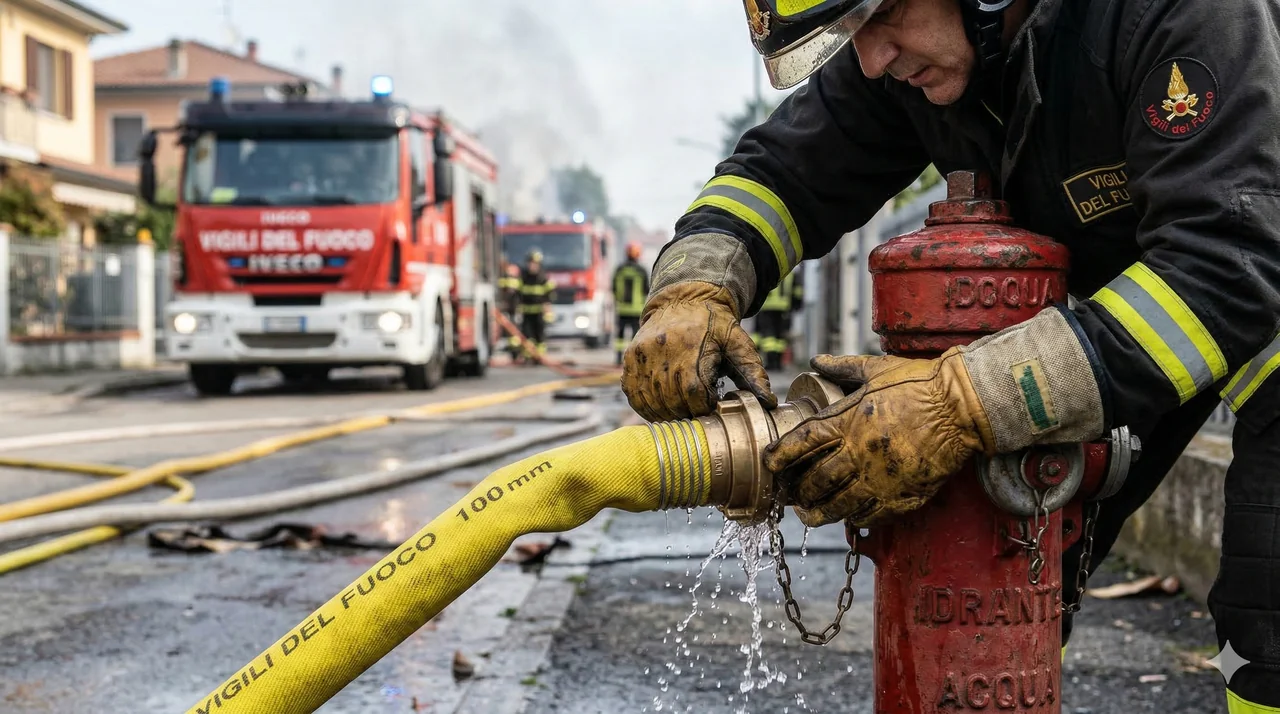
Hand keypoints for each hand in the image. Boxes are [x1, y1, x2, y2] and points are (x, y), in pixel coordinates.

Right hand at [621, 281, 775, 421]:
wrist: (683, 298)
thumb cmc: (714, 323)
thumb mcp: (737, 342)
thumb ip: (752, 372)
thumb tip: (767, 402)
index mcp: (691, 349)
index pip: (695, 395)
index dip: (704, 407)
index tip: (712, 405)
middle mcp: (662, 353)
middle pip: (673, 402)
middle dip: (688, 412)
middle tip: (698, 409)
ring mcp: (642, 357)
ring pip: (652, 403)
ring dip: (668, 413)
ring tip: (681, 408)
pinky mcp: (630, 360)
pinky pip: (634, 395)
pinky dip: (647, 406)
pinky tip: (662, 405)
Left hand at [762, 350, 995, 526]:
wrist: (962, 406)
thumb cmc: (919, 384)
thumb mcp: (876, 369)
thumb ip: (843, 368)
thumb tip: (817, 360)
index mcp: (848, 421)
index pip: (802, 443)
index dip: (781, 456)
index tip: (770, 464)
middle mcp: (859, 453)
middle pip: (816, 481)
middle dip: (798, 492)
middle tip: (792, 496)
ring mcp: (880, 478)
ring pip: (839, 505)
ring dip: (820, 512)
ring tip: (811, 515)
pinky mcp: (903, 495)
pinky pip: (871, 515)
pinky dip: (856, 518)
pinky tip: (849, 517)